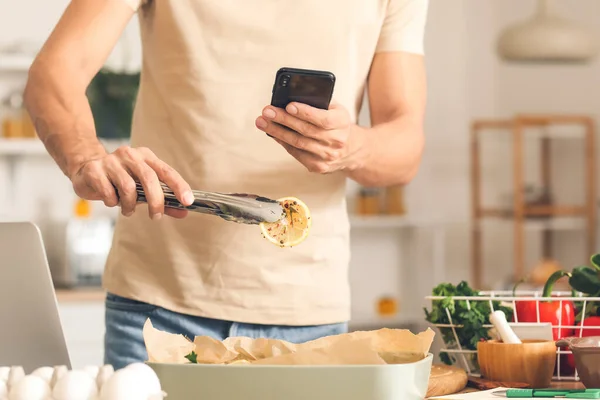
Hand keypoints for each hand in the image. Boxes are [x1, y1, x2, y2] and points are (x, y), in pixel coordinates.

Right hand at [70, 146, 193, 218]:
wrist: (86, 169)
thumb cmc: (120, 180)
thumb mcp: (143, 188)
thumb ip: (164, 199)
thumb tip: (184, 212)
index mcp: (146, 156)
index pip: (167, 171)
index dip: (179, 186)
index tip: (188, 202)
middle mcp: (130, 155)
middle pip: (149, 178)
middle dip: (155, 201)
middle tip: (155, 216)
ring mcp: (111, 161)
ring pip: (128, 187)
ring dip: (130, 205)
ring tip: (128, 210)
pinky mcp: (94, 170)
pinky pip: (109, 192)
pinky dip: (113, 202)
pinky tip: (112, 201)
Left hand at [255, 101, 366, 173]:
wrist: (351, 149)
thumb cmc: (337, 124)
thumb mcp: (336, 109)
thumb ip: (319, 102)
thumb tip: (293, 95)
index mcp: (342, 123)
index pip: (323, 119)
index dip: (305, 112)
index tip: (288, 105)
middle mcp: (336, 141)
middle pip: (306, 131)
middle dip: (283, 120)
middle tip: (267, 111)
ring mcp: (327, 156)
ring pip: (298, 143)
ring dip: (277, 132)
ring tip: (263, 122)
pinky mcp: (318, 166)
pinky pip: (296, 153)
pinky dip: (283, 142)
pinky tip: (273, 133)